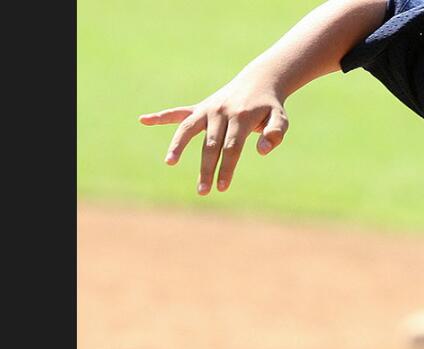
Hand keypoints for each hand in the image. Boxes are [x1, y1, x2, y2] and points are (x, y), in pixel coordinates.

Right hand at [138, 75, 289, 194]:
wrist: (259, 82)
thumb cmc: (270, 107)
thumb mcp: (280, 119)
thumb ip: (276, 133)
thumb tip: (262, 151)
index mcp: (241, 117)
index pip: (232, 148)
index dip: (226, 168)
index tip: (222, 187)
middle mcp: (221, 112)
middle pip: (211, 144)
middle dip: (207, 169)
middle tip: (203, 191)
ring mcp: (208, 109)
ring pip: (188, 129)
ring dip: (178, 146)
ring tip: (170, 163)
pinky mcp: (200, 108)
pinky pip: (178, 113)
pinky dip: (161, 117)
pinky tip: (143, 120)